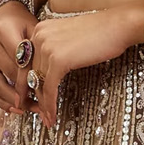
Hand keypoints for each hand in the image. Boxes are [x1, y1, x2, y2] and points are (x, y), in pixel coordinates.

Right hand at [0, 0, 37, 113]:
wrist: (4, 18)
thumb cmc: (23, 25)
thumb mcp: (35, 31)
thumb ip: (37, 54)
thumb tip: (43, 83)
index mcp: (3, 31)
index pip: (20, 61)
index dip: (32, 79)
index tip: (45, 93)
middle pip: (8, 74)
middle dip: (26, 91)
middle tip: (42, 105)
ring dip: (13, 100)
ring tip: (30, 108)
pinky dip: (1, 101)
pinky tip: (14, 108)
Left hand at [25, 7, 143, 128]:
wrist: (119, 25)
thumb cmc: (101, 33)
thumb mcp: (69, 39)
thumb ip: (54, 52)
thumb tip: (48, 74)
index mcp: (39, 30)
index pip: (25, 61)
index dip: (24, 82)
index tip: (25, 97)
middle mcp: (38, 36)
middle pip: (29, 73)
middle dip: (30, 95)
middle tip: (31, 111)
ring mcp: (46, 47)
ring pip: (38, 83)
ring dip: (42, 104)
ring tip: (46, 119)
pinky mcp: (58, 60)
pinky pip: (49, 87)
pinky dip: (50, 104)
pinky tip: (52, 115)